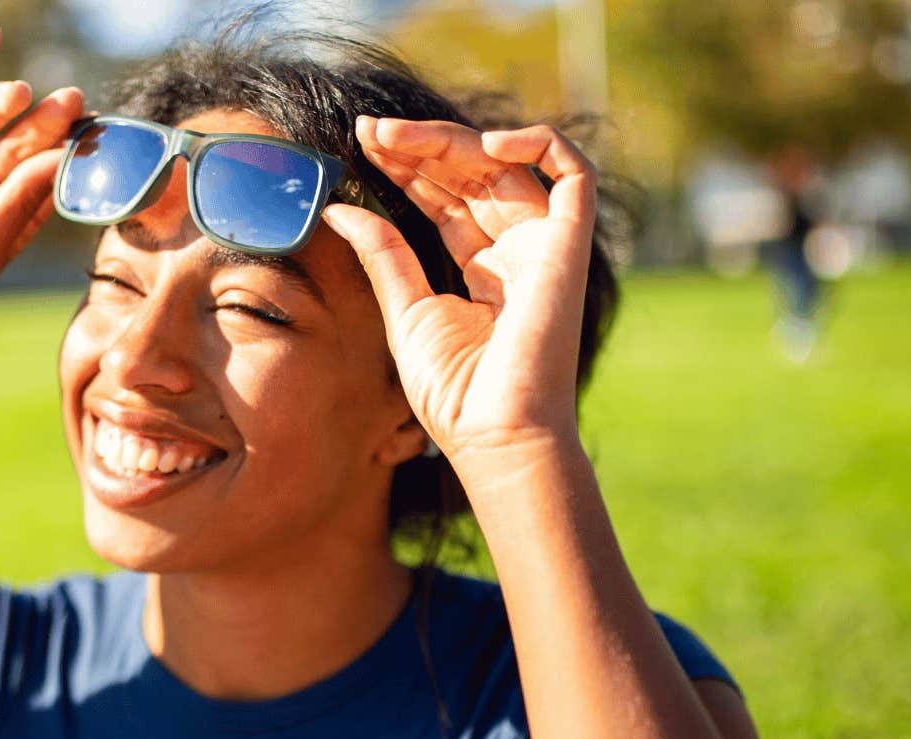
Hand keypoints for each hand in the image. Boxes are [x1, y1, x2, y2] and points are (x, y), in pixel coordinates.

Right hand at [0, 24, 83, 350]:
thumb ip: (20, 196)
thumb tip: (64, 155)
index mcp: (5, 220)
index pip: (47, 178)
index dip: (72, 157)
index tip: (101, 137)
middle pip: (22, 145)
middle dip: (49, 123)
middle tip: (73, 100)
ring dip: (6, 102)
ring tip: (23, 93)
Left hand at [322, 116, 597, 465]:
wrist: (494, 433)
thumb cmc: (454, 391)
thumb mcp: (404, 309)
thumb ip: (382, 252)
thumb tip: (338, 207)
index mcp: (483, 270)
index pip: (447, 198)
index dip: (408, 167)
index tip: (361, 145)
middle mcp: (516, 253)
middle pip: (471, 175)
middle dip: (420, 147)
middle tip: (368, 132)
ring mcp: (544, 247)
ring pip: (507, 165)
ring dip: (452, 140)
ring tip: (397, 135)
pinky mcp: (569, 246)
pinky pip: (573, 174)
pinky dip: (536, 144)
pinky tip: (482, 145)